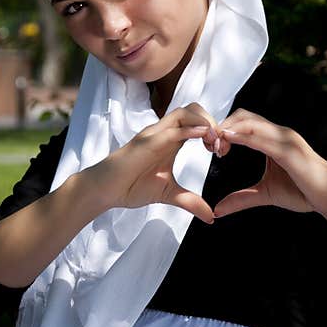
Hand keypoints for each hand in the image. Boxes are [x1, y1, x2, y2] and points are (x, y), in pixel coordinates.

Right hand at [88, 103, 217, 222]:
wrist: (105, 190)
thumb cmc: (132, 187)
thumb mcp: (169, 194)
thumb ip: (191, 202)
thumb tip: (211, 217)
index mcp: (171, 140)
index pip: (197, 121)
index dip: (214, 131)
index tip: (221, 151)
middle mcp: (164, 132)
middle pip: (194, 109)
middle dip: (213, 122)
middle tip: (220, 146)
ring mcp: (155, 134)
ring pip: (184, 112)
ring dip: (204, 123)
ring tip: (214, 143)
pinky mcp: (147, 142)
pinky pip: (171, 129)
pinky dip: (190, 130)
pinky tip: (203, 138)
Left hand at [210, 109, 326, 218]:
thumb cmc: (303, 193)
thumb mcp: (265, 194)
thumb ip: (242, 199)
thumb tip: (217, 210)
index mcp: (273, 139)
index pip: (243, 122)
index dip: (223, 129)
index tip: (210, 146)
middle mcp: (280, 134)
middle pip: (244, 116)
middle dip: (222, 125)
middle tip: (208, 144)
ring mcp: (286, 140)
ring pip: (251, 123)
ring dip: (229, 129)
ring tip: (213, 143)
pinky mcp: (290, 151)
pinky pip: (263, 139)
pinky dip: (244, 136)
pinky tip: (229, 139)